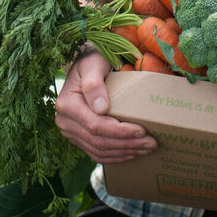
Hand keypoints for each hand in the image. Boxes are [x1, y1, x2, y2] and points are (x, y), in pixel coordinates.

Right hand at [55, 48, 157, 163]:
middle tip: (151, 143)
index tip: (142, 131)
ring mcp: (70, 132)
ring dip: (124, 152)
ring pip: (98, 151)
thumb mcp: (93, 64)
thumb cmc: (92, 60)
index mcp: (67, 104)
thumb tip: (101, 108)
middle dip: (127, 144)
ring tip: (146, 148)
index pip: (96, 125)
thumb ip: (94, 84)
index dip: (120, 131)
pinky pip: (96, 153)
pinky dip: (115, 156)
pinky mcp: (78, 137)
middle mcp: (65, 121)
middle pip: (98, 141)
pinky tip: (132, 152)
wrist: (85, 65)